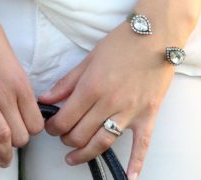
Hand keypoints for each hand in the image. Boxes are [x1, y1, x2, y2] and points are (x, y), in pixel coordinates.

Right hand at [0, 0, 44, 168]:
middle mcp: (3, 92)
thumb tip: (16, 99)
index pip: (35, 120)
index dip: (33, 130)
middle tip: (14, 144)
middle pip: (20, 133)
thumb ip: (14, 79)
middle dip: (19, 143)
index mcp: (18, 80)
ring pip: (0, 136)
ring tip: (2, 160)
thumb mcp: (9, 54)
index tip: (27, 130)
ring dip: (3, 154)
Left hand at [38, 21, 175, 178]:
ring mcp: (130, 112)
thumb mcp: (89, 58)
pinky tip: (129, 179)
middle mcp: (109, 103)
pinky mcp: (148, 116)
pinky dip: (135, 164)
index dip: (54, 127)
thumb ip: (67, 81)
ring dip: (86, 154)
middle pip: (81, 133)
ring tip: (74, 158)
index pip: (66, 118)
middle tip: (63, 137)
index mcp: (92, 87)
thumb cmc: (121, 43)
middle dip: (67, 139)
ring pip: (103, 142)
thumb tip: (45, 98)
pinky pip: (141, 145)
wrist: (155, 35)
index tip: (50, 127)